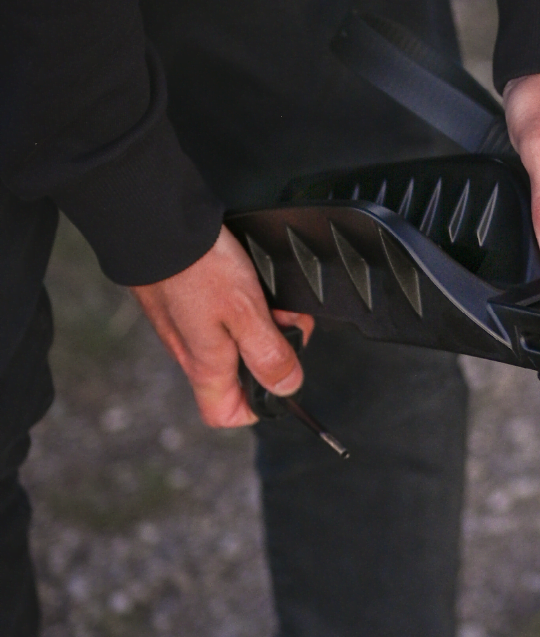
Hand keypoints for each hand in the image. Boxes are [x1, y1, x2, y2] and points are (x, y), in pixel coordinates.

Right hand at [130, 227, 313, 427]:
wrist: (155, 222)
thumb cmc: (195, 266)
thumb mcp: (246, 312)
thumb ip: (269, 353)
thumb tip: (287, 387)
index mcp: (205, 364)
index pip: (224, 414)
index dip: (256, 407)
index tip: (281, 381)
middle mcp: (191, 349)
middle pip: (238, 372)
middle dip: (272, 350)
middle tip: (286, 322)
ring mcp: (185, 323)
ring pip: (234, 338)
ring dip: (262, 321)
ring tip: (273, 296)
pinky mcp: (184, 298)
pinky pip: (220, 312)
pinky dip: (244, 299)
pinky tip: (253, 278)